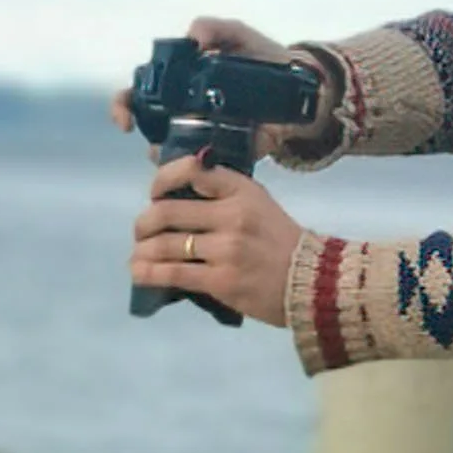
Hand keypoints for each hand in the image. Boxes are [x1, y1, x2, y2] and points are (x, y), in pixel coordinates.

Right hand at [109, 17, 325, 158]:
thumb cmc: (263, 58)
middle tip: (132, 127)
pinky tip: (199, 164)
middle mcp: (183, 109)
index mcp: (181, 82)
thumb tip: (194, 36)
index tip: (126, 114)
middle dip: (130, 122)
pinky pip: (200, 168)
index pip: (140, 91)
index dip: (124, 103)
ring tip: (172, 146)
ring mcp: (199, 134)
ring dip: (161, 152)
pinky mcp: (221, 154)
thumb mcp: (240, 36)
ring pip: (166, 150)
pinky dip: (194, 170)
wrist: (299, 88)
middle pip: (144, 121)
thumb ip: (216, 28)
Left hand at [131, 155, 303, 326]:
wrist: (314, 282)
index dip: (161, 180)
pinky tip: (139, 273)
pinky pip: (174, 274)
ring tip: (138, 256)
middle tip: (141, 232)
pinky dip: (149, 273)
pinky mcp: (221, 281)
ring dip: (143, 251)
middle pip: (167, 212)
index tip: (154, 193)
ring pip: (165, 245)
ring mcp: (225, 250)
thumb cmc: (281, 242)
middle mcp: (231, 216)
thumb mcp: (258, 203)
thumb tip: (176, 192)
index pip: (190, 171)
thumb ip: (223, 193)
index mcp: (241, 190)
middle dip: (144, 223)